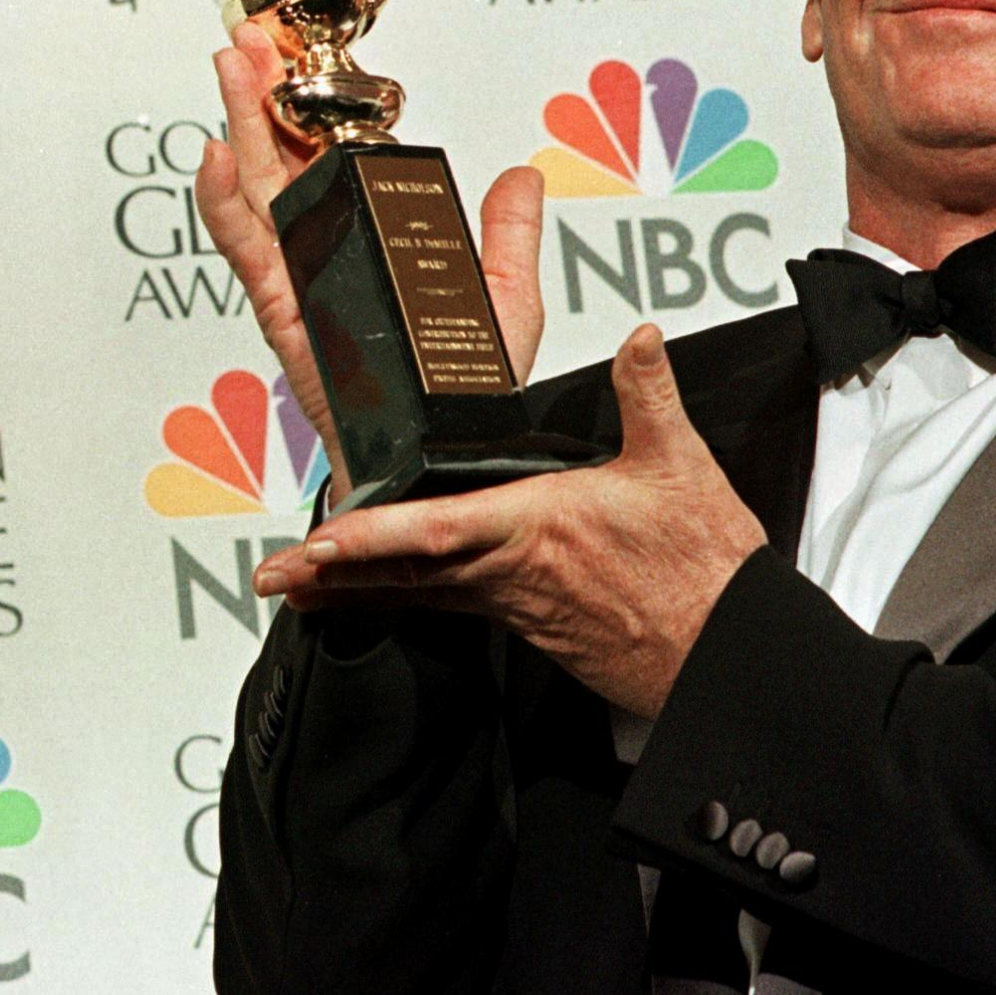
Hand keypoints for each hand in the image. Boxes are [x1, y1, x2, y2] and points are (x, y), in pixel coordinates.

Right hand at [193, 21, 547, 504]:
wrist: (448, 465)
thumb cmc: (470, 397)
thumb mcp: (508, 301)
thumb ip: (509, 238)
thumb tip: (521, 176)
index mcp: (376, 252)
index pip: (340, 166)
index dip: (321, 112)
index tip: (310, 57)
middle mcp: (332, 264)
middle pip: (290, 165)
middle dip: (270, 99)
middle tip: (254, 36)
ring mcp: (306, 290)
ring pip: (262, 197)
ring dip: (242, 128)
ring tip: (231, 67)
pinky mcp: (292, 324)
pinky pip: (255, 260)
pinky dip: (227, 209)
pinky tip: (217, 158)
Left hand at [251, 325, 766, 718]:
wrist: (722, 654)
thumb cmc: (700, 572)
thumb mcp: (680, 467)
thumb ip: (649, 394)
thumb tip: (639, 340)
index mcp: (538, 527)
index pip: (437, 530)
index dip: (373, 536)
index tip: (318, 544)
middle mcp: (512, 572)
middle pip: (405, 571)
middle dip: (334, 574)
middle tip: (274, 577)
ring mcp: (515, 604)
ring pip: (420, 591)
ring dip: (358, 589)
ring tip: (300, 587)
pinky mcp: (529, 622)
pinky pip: (449, 606)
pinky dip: (405, 597)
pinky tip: (381, 593)